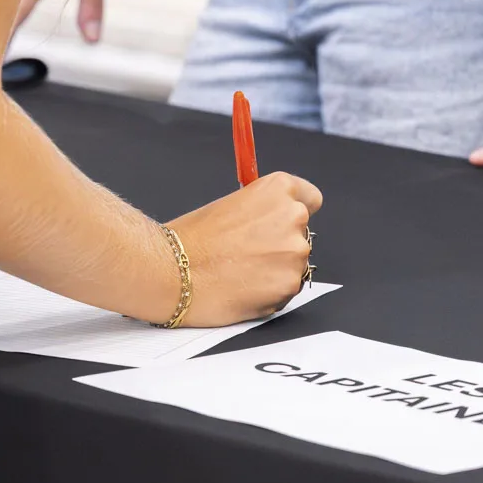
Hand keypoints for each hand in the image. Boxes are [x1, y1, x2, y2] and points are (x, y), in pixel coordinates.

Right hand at [167, 172, 322, 326]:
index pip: (311, 198)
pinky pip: (286, 290)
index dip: (295, 211)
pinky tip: (243, 288)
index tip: (284, 222)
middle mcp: (293, 216)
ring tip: (240, 273)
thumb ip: (262, 210)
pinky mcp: (290, 285)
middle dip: (280, 245)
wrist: (172, 271)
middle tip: (247, 253)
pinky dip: (270, 292)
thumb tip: (272, 221)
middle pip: (302, 234)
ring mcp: (295, 253)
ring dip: (275, 270)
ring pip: (294, 265)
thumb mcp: (230, 205)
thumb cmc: (191, 239)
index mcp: (279, 189)